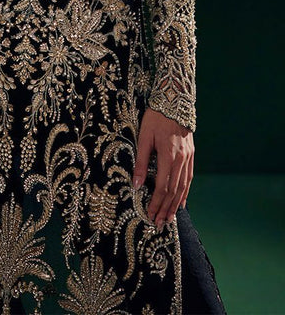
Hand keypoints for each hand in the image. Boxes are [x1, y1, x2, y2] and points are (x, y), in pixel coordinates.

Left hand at [132, 107, 193, 228]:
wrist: (174, 101)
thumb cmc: (156, 118)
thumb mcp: (144, 137)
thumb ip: (140, 162)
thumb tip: (135, 185)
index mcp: (168, 155)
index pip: (162, 186)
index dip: (156, 203)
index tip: (150, 215)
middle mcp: (181, 159)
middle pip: (173, 191)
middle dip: (165, 209)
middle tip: (159, 224)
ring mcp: (188, 158)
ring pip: (183, 187)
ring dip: (175, 204)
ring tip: (169, 218)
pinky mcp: (191, 155)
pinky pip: (189, 178)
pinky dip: (185, 192)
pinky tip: (181, 201)